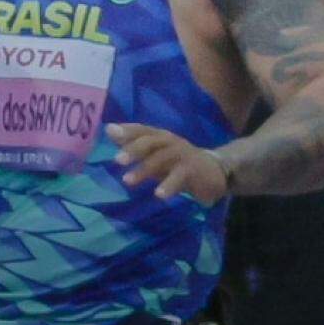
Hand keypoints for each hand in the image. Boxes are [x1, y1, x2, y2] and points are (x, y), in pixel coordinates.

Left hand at [107, 123, 228, 206]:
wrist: (215, 171)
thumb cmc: (177, 162)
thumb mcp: (155, 152)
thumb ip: (132, 142)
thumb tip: (108, 129)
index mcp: (160, 136)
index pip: (142, 129)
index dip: (128, 129)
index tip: (110, 131)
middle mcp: (171, 142)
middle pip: (152, 141)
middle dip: (134, 149)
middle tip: (117, 160)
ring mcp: (183, 155)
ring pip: (163, 158)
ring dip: (145, 169)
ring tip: (127, 181)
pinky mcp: (194, 170)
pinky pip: (180, 177)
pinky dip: (169, 185)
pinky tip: (158, 195)